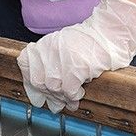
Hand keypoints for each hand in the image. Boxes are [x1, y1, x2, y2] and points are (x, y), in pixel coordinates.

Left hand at [16, 0, 135, 112]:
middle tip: (56, 102)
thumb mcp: (62, 45)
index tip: (37, 93)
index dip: (29, 81)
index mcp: (45, 43)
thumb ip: (49, 63)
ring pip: (52, 86)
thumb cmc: (90, 41)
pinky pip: (68, 90)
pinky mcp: (77, 67)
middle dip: (47, 95)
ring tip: (69, 100)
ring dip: (61, 98)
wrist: (110, 32)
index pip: (25, 63)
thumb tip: (41, 91)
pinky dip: (73, 96)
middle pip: (38, 80)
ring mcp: (63, 57)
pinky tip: (78, 95)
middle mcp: (50, 49)